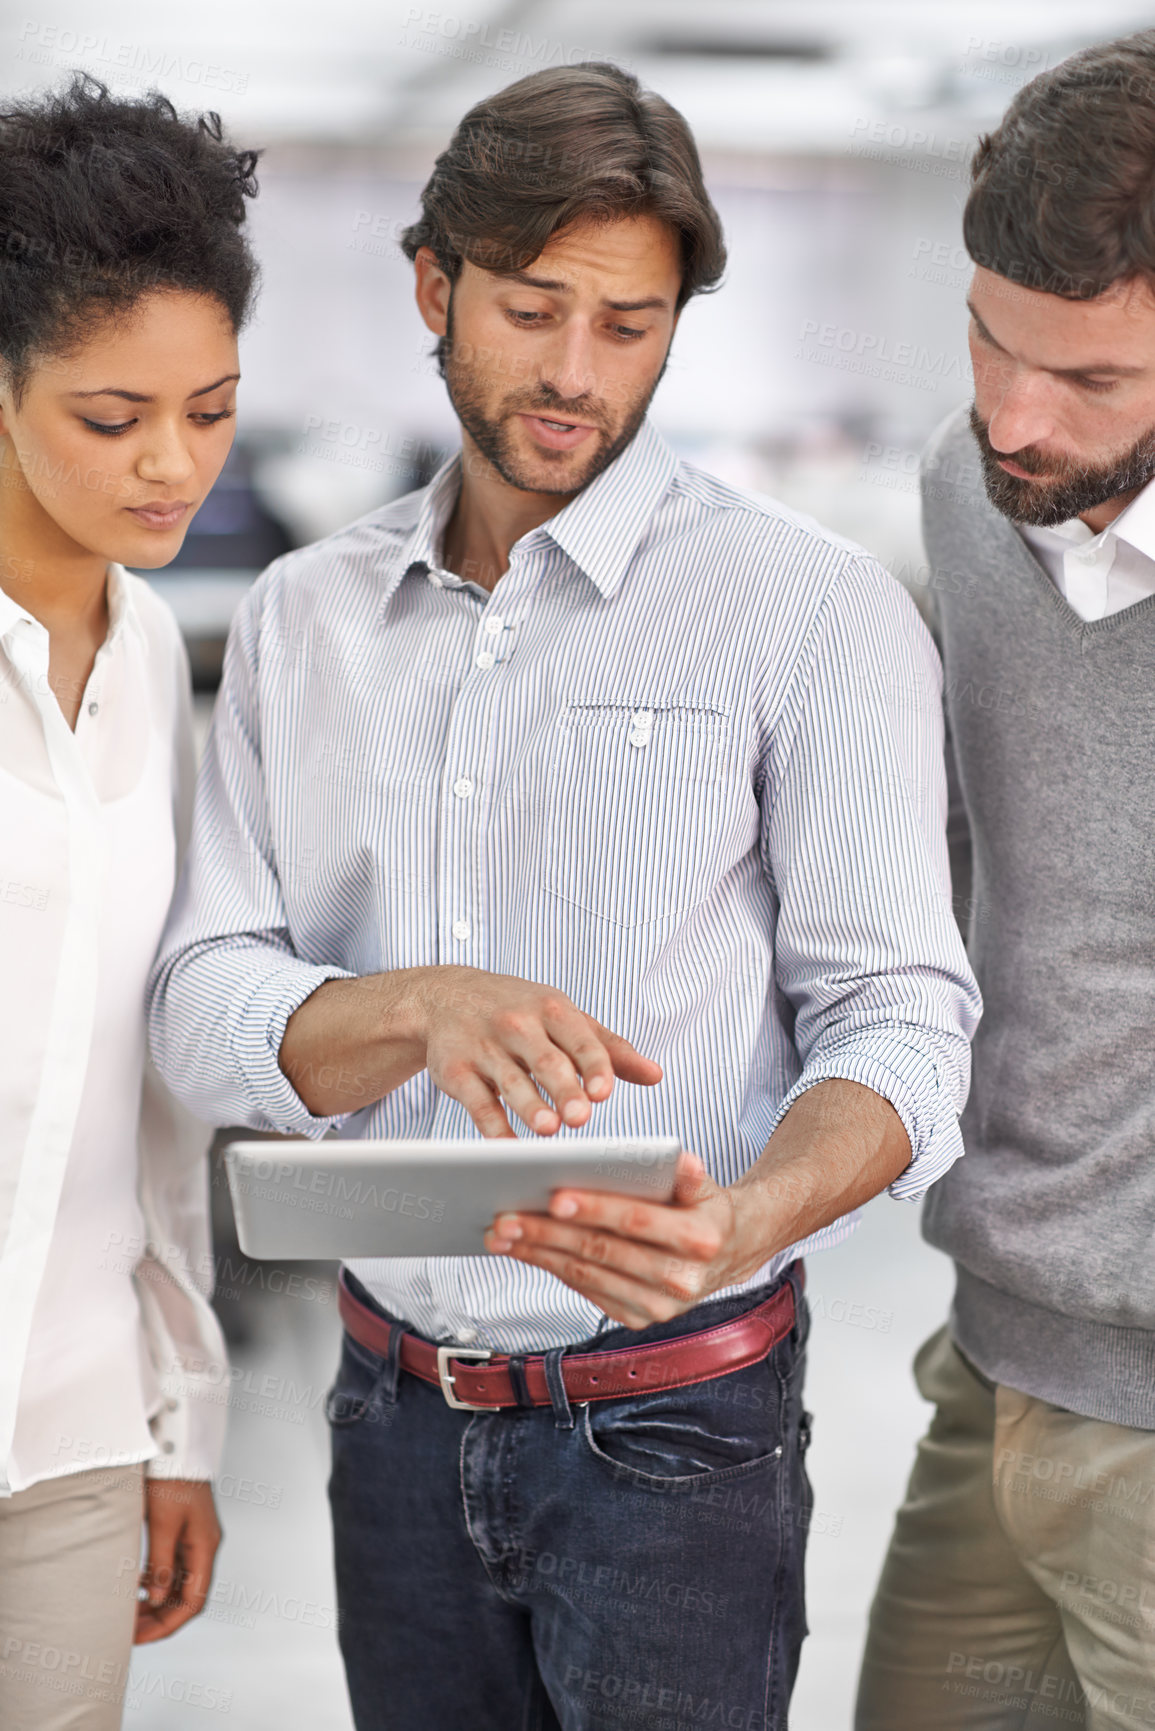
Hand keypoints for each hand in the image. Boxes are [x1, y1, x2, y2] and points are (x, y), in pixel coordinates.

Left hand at [135, 1479, 221, 1643]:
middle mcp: (205, 1545)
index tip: (139, 1637)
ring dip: (157, 1602)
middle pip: (187, 1596)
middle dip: (160, 1618)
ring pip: (180, 1583)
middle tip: (128, 1631)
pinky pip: (174, 1567)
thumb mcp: (162, 1524)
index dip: (168, 1625)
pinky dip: (157, 1582)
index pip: (193, 1601)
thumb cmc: (171, 1479)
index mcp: (206, 1546)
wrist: (176, 1443)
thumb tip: (158, 1601)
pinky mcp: (184, 1529)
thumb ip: (161, 1565)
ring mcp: (196, 1538)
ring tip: (128, 1613)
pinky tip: (138, 1585)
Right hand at [280, 965, 661, 1131]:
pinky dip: (493, 1126)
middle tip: (582, 1117)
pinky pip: (476, 1102)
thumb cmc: (518, 1011)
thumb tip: (656, 1075)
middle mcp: (517, 1024)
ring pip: (510, 1081)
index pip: (581, 1039)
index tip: (605, 1093)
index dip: (594, 1066)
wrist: (445, 997)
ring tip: (549, 1130)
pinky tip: (509, 1146)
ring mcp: (484, 1046)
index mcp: (552, 1009)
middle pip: (546, 1061)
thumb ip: (609, 1048)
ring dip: (530, 1106)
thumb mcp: (564, 1018)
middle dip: (563, 1089)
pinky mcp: (455, 1070)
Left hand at [483, 1151, 769, 1327]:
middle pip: (602, 1251)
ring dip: (539, 1254)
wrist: (728, 1252)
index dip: (595, 1209)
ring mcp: (659, 1306)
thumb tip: (679, 1159)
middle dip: (549, 1233)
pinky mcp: (639, 1318)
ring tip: (502, 1233)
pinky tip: (525, 1249)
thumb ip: (686, 1173)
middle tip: (506, 1216)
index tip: (553, 1196)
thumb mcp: (703, 1184)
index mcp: (700, 1240)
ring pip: (586, 1275)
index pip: (637, 1222)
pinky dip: (552, 1268)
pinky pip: (586, 1290)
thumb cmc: (703, 1207)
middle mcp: (681, 1281)